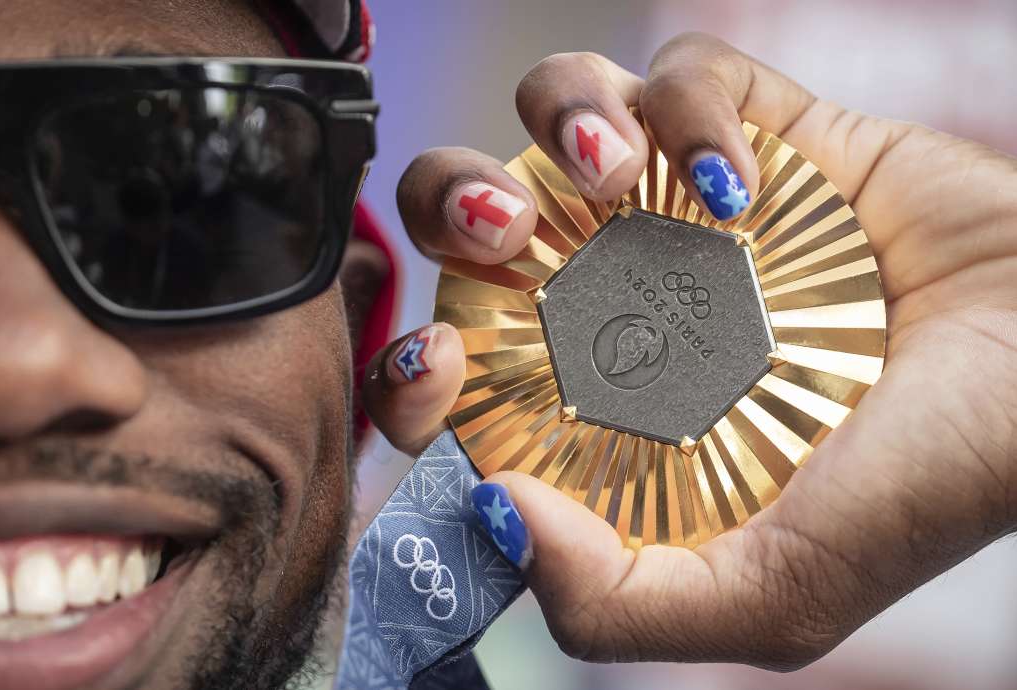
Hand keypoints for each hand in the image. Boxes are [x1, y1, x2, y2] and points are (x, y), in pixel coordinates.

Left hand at [362, 33, 1016, 668]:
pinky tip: (743, 181)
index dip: (406, 369)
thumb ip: (619, 599)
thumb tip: (489, 512)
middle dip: (446, 206)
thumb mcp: (771, 595)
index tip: (433, 369)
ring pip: (553, 110)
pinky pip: (679, 69)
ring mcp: (680, 202)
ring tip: (613, 175)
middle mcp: (618, 290)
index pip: (449, 369)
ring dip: (557, 121)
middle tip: (499, 235)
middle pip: (463, 212)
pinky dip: (692, 105)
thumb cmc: (923, 489)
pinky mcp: (752, 127)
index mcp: (596, 398)